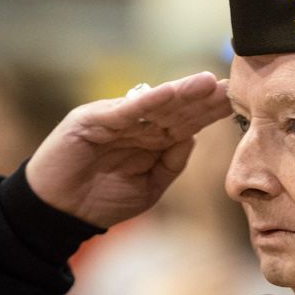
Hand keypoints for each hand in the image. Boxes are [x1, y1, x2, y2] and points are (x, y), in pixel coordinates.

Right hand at [26, 72, 231, 228]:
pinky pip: (126, 110)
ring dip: (182, 92)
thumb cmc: (102, 201)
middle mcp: (136, 125)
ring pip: (155, 104)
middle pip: (176, 108)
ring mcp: (114, 119)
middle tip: (231, 85)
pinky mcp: (92, 120)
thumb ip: (171, 164)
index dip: (208, 112)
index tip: (235, 102)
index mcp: (151, 141)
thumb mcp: (149, 187)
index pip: (186, 122)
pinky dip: (148, 101)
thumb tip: (194, 138)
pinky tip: (171, 92)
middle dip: (203, 98)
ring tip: (207, 82)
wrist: (59, 212)